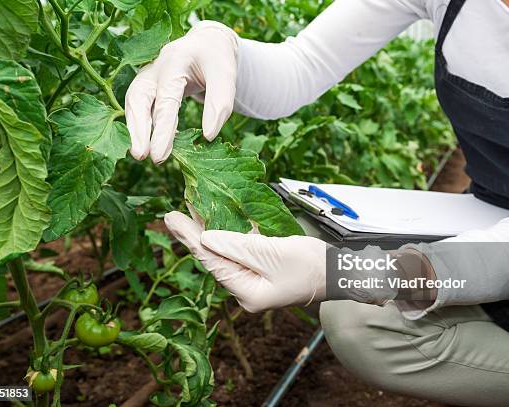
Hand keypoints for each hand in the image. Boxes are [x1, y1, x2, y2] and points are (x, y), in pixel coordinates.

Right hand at [125, 21, 237, 162]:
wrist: (208, 43)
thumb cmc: (217, 59)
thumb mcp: (226, 75)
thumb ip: (220, 103)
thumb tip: (208, 136)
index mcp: (176, 60)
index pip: (166, 98)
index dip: (162, 129)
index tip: (160, 155)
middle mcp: (156, 66)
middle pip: (139, 98)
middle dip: (138, 129)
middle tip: (141, 156)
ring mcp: (148, 75)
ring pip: (134, 102)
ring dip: (135, 128)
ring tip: (139, 154)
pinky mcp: (148, 85)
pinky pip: (139, 105)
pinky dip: (140, 124)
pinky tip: (147, 143)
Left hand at [164, 210, 325, 312]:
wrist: (338, 271)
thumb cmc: (310, 265)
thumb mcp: (272, 254)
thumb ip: (237, 246)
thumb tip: (205, 238)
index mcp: (247, 292)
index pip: (211, 262)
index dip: (189, 239)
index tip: (170, 218)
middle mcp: (246, 289)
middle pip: (214, 258)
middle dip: (195, 234)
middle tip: (173, 213)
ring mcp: (254, 280)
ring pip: (225, 252)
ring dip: (209, 231)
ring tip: (191, 210)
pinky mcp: (262, 268)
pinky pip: (240, 250)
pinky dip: (228, 234)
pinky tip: (217, 219)